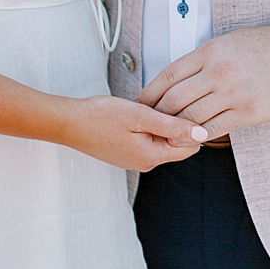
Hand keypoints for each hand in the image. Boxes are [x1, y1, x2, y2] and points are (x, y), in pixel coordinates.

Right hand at [59, 95, 206, 171]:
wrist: (67, 123)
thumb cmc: (98, 117)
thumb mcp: (139, 115)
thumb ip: (172, 124)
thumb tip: (202, 132)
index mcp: (152, 156)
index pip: (190, 146)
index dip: (188, 124)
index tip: (175, 107)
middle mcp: (145, 162)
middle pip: (176, 145)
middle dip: (173, 125)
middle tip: (157, 106)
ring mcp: (134, 160)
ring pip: (160, 142)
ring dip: (158, 126)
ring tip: (142, 110)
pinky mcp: (125, 154)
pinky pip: (145, 142)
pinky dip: (145, 129)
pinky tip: (132, 117)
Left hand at [135, 24, 269, 136]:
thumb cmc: (263, 47)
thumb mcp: (226, 43)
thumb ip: (201, 60)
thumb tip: (176, 79)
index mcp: (209, 52)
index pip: (168, 76)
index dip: (149, 93)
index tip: (138, 102)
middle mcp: (217, 72)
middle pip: (174, 99)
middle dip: (157, 114)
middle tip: (148, 124)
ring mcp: (233, 93)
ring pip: (191, 117)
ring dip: (175, 129)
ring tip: (166, 135)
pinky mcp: (248, 112)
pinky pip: (214, 128)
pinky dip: (198, 136)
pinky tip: (191, 139)